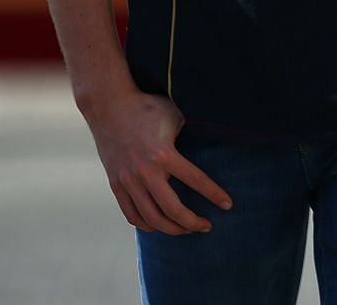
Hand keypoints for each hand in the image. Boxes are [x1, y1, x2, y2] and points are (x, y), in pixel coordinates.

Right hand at [79, 85, 231, 234]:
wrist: (108, 107)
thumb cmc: (147, 108)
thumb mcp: (175, 114)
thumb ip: (193, 130)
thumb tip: (217, 138)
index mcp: (163, 154)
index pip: (195, 180)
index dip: (214, 194)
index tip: (228, 205)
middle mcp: (144, 172)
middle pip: (172, 210)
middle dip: (192, 223)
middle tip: (206, 227)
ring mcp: (127, 181)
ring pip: (152, 219)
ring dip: (172, 229)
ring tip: (186, 229)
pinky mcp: (116, 185)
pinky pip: (132, 215)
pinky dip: (148, 226)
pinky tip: (160, 225)